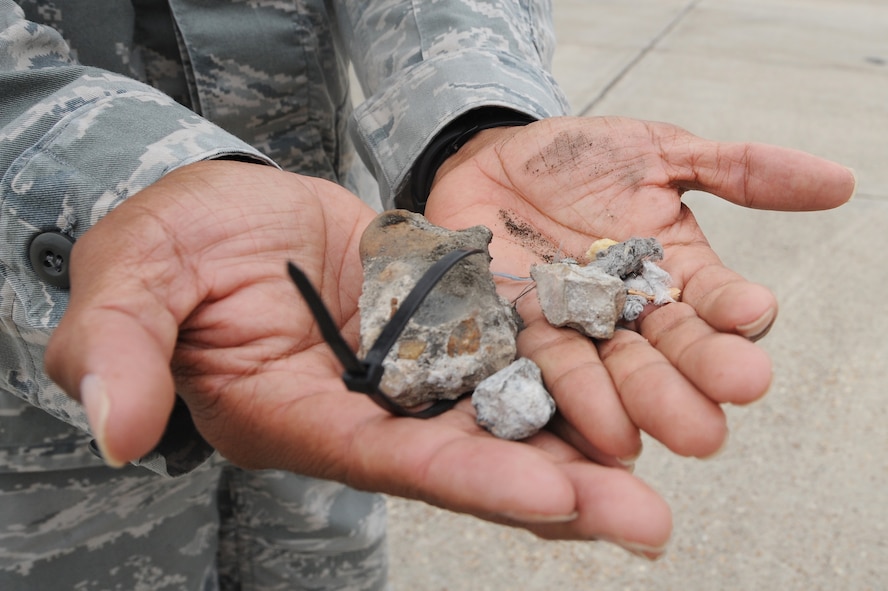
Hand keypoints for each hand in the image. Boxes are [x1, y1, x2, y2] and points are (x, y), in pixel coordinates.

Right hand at [43, 160, 672, 555]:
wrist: (218, 209)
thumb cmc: (169, 249)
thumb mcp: (132, 285)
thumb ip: (120, 350)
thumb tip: (116, 425)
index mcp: (301, 417)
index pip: (393, 461)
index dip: (470, 477)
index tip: (553, 499)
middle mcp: (367, 408)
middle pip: (470, 454)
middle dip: (556, 488)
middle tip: (646, 521)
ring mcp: (409, 366)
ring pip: (504, 407)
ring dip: (581, 433)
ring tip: (672, 455)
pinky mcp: (438, 319)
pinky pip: (508, 347)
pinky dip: (564, 365)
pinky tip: (631, 374)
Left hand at [426, 115, 855, 463]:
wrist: (491, 163)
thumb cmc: (578, 160)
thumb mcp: (660, 152)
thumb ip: (739, 171)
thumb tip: (843, 182)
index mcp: (676, 275)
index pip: (716, 305)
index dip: (734, 312)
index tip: (749, 314)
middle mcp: (633, 314)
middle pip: (667, 356)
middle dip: (685, 387)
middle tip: (708, 426)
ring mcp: (576, 328)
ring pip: (606, 374)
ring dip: (623, 407)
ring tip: (635, 438)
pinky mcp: (519, 335)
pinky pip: (539, 366)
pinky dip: (558, 394)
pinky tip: (578, 425)